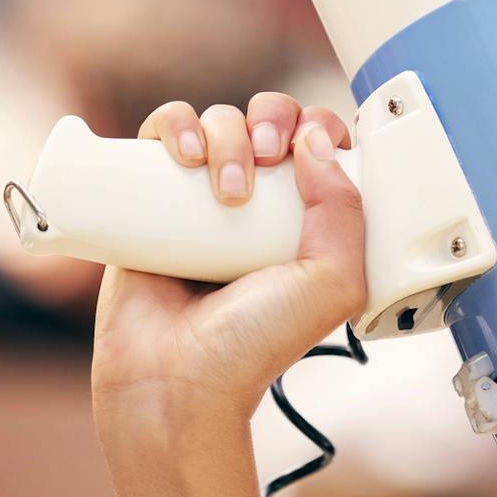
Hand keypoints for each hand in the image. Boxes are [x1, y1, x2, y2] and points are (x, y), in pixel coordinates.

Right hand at [91, 94, 364, 496]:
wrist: (174, 378)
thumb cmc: (250, 346)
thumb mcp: (332, 285)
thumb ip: (345, 213)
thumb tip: (317, 144)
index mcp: (306, 219)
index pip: (320, 143)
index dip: (320, 128)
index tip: (311, 147)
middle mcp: (256, 202)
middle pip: (269, 118)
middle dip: (273, 120)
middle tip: (268, 159)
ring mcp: (202, 195)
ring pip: (219, 120)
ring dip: (227, 133)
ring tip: (224, 188)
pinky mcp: (150, 194)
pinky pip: (162, 131)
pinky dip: (175, 124)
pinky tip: (182, 153)